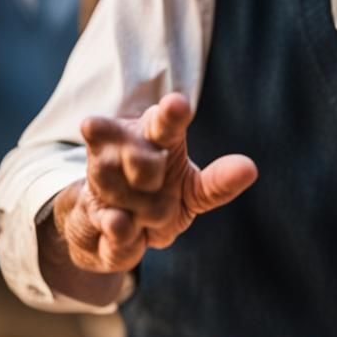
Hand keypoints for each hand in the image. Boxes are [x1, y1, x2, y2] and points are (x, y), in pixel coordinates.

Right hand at [51, 92, 257, 274]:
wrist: (115, 232)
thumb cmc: (162, 196)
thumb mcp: (194, 192)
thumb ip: (218, 182)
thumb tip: (249, 168)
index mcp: (154, 135)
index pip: (165, 123)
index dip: (170, 115)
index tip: (177, 105)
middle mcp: (122, 149)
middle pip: (141, 159)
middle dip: (149, 175)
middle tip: (153, 183)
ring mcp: (100, 178)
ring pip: (117, 187)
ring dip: (138, 208)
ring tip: (141, 215)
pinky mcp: (87, 211)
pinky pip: (105, 219)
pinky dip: (117, 225)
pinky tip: (119, 224)